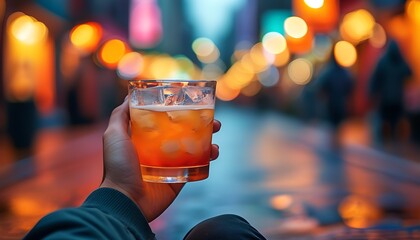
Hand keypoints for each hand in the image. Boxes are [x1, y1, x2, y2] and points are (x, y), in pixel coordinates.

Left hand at [100, 98, 220, 221]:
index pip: (164, 120)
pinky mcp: (179, 178)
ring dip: (207, 138)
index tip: (190, 102)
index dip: (177, 111)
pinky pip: (196, 166)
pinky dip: (207, 157)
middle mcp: (158, 149)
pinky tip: (213, 151)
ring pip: (193, 147)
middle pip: (182, 132)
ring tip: (215, 131)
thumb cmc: (118, 167)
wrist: (126, 200)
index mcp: (144, 138)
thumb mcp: (114, 135)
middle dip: (198, 123)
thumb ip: (120, 116)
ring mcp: (170, 164)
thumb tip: (129, 95)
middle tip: (210, 117)